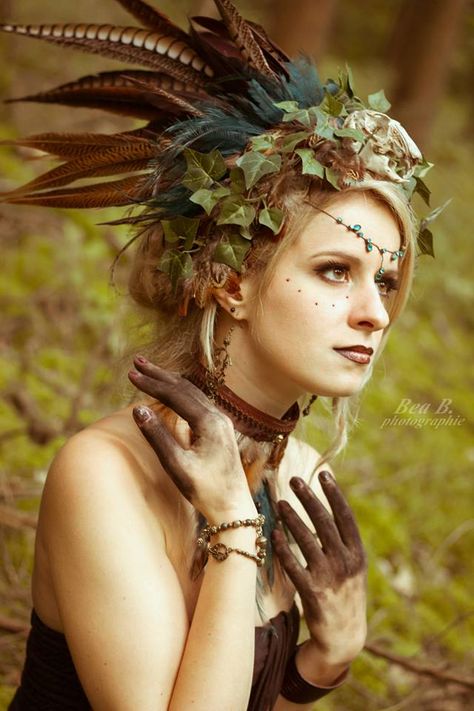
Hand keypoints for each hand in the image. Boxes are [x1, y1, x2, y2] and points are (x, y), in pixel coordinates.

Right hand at [128, 357, 255, 521]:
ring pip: (192, 392)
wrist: (234, 508)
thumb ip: (158, 436)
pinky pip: (198, 402)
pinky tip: (170, 392)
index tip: (131, 374)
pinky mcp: (220, 429)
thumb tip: (139, 408)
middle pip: (185, 387)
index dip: (152, 383)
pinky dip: (180, 392)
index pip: (175, 395)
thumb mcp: (177, 466)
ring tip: (149, 370)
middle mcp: (218, 417)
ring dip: (169, 381)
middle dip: (159, 374)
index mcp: (209, 422)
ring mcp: (221, 422)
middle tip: (137, 360)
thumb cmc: (205, 491)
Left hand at [272, 472, 366, 665]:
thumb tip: (327, 508)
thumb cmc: (345, 594)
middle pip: (324, 523)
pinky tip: (273, 534)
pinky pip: (294, 566)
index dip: (335, 495)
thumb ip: (342, 542)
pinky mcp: (313, 594)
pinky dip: (283, 549)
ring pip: (307, 541)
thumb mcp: (353, 568)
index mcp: (358, 554)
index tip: (324, 474)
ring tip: (279, 503)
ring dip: (292, 519)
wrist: (345, 638)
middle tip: (294, 480)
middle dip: (309, 498)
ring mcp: (330, 578)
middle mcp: (346, 563)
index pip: (346, 517)